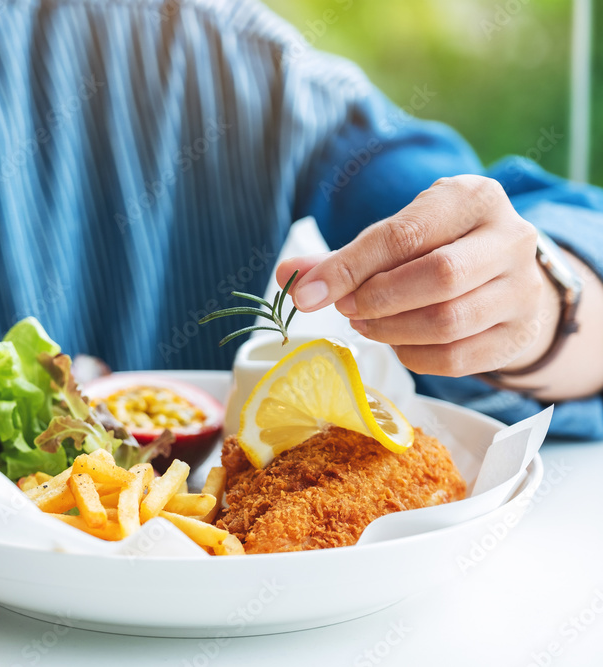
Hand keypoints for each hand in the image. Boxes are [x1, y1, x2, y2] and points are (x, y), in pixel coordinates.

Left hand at [277, 175, 554, 376]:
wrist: (506, 276)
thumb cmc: (437, 249)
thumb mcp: (397, 236)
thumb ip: (342, 257)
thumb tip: (288, 276)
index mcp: (473, 199)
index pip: (405, 234)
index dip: (350, 267)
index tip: (307, 294)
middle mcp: (510, 239)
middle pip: (439, 277)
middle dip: (377, 299)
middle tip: (345, 309)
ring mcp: (522, 290)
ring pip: (448, 322)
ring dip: (391, 330)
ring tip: (366, 324)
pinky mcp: (519, 335)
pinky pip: (457, 358)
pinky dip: (414, 356)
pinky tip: (397, 343)